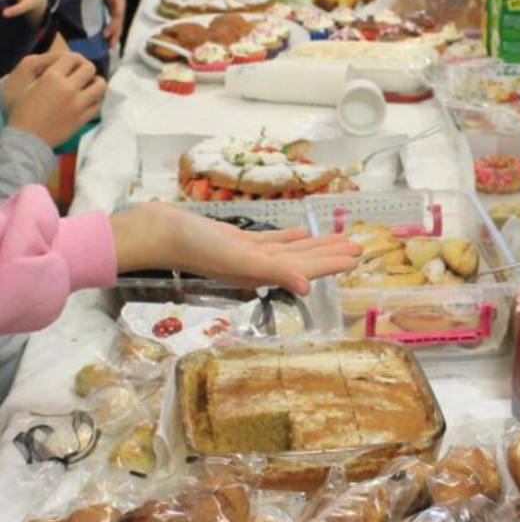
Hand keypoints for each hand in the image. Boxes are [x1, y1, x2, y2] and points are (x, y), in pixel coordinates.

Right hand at [7, 52, 106, 147]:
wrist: (28, 137)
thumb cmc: (24, 111)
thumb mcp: (30, 85)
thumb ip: (50, 74)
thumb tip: (66, 68)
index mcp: (52, 77)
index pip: (72, 58)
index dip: (74, 58)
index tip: (73, 63)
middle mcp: (69, 88)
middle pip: (89, 68)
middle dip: (87, 68)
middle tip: (84, 73)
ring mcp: (79, 103)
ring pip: (100, 86)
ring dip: (97, 83)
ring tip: (92, 84)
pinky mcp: (84, 117)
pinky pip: (97, 104)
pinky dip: (94, 101)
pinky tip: (89, 101)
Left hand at [95, 0, 124, 47]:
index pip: (117, 11)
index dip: (113, 23)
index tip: (105, 33)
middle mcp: (119, 4)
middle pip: (119, 21)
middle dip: (115, 34)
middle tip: (109, 46)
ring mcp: (116, 8)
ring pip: (118, 24)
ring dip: (114, 36)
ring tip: (109, 48)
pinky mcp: (112, 10)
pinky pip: (114, 23)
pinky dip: (112, 33)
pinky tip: (107, 42)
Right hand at [111, 204, 361, 295]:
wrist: (159, 232)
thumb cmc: (197, 248)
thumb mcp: (240, 259)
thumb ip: (276, 271)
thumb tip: (307, 288)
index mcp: (263, 273)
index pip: (306, 269)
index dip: (332, 263)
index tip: (356, 257)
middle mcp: (258, 267)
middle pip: (303, 260)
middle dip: (330, 255)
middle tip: (357, 247)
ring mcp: (247, 254)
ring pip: (290, 250)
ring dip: (314, 245)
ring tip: (338, 239)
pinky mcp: (236, 240)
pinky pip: (270, 240)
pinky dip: (288, 236)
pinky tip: (301, 232)